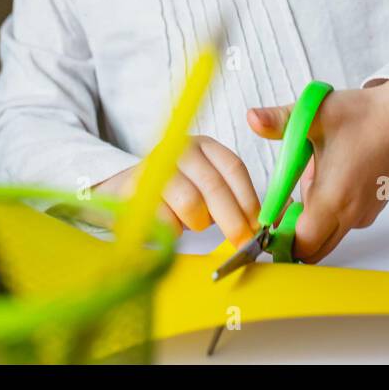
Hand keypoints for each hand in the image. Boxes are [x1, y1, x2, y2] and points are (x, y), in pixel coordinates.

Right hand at [93, 136, 260, 247]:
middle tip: (242, 243)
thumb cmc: (174, 195)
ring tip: (191, 222)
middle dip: (232, 221)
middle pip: (215, 186)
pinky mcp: (135, 190)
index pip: (234, 168)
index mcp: (204, 146)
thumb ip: (233, 198)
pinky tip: (170, 225)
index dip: (249, 199)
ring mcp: (156, 167)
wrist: (122, 194)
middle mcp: (180, 150)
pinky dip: (173, 231)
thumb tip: (267, 221)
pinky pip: (165, 219)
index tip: (258, 226)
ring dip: (198, 223)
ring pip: (191, 203)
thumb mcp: (207, 187)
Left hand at [245, 81, 388, 263]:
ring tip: (313, 179)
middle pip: (313, 249)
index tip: (272, 217)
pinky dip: (331, 213)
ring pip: (329, 236)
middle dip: (293, 234)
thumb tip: (251, 118)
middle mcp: (351, 214)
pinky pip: (344, 223)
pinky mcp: (372, 210)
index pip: (300, 244)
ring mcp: (364, 215)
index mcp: (333, 198)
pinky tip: (332, 179)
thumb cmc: (363, 116)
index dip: (280, 237)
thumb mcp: (316, 114)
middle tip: (286, 201)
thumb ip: (279, 120)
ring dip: (313, 220)